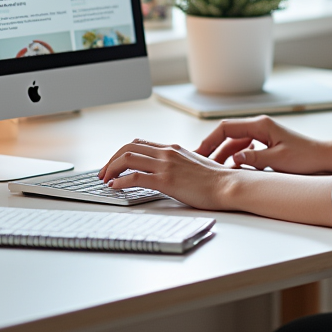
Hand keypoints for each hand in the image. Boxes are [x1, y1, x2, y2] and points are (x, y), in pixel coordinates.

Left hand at [99, 139, 231, 208]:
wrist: (228, 185)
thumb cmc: (215, 179)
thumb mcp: (194, 164)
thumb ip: (178, 164)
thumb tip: (167, 172)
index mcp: (173, 148)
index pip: (139, 143)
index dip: (122, 152)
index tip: (113, 164)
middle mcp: (167, 152)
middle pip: (129, 147)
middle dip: (111, 160)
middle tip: (103, 173)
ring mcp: (166, 165)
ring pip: (128, 158)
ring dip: (111, 169)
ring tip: (105, 180)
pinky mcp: (166, 180)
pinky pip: (135, 177)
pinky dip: (120, 182)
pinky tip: (115, 188)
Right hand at [195, 116, 331, 173]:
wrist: (322, 156)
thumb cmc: (304, 156)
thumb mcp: (278, 159)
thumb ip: (254, 158)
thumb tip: (233, 159)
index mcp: (260, 125)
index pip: (226, 128)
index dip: (210, 140)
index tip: (198, 153)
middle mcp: (259, 126)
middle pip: (227, 134)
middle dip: (212, 148)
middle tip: (198, 163)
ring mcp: (262, 134)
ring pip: (234, 143)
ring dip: (222, 155)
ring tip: (210, 170)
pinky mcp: (265, 144)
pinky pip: (243, 149)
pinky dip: (234, 158)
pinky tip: (229, 170)